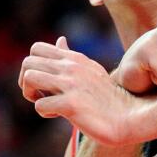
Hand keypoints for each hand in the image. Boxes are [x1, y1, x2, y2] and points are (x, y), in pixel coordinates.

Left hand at [19, 37, 137, 144]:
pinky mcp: (72, 104)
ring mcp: (72, 84)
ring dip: (30, 94)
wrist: (130, 117)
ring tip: (46, 102)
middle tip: (40, 94)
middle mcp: (72, 67)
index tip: (44, 82)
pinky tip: (60, 115)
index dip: (33, 66)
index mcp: (75, 59)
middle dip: (26, 81)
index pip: (37, 48)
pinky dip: (45, 112)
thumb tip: (60, 40)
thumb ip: (72, 56)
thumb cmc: (109, 98)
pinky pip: (40, 105)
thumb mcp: (91, 70)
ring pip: (29, 77)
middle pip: (27, 62)